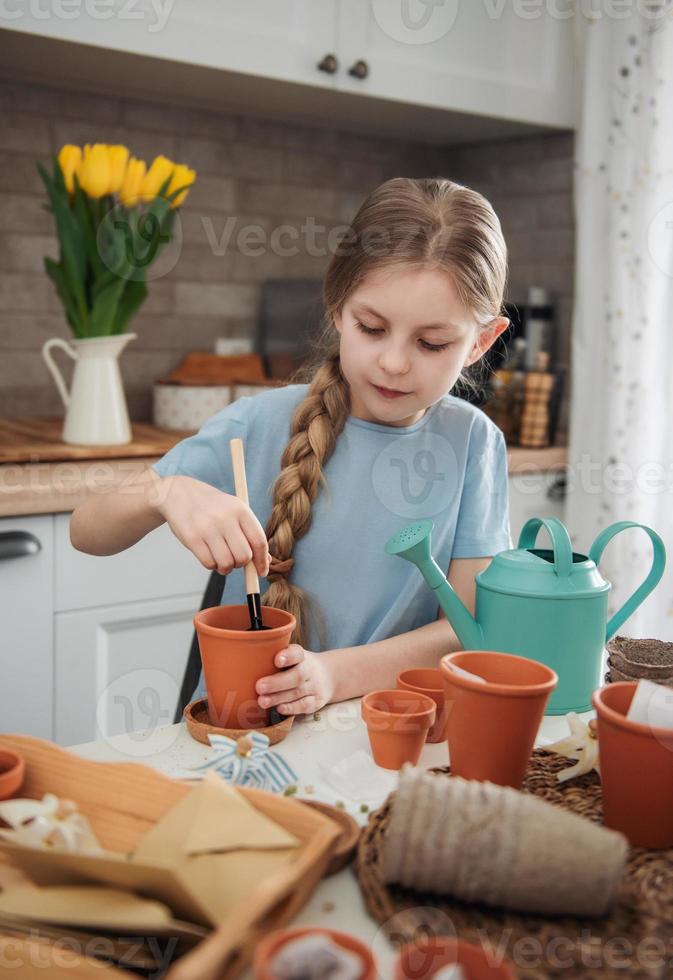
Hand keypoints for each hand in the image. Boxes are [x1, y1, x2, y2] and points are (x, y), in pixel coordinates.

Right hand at [149, 472, 268, 575]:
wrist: (179, 493)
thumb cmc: (212, 506)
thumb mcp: (234, 511)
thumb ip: (250, 534)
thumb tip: (266, 562)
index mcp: (240, 509)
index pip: (259, 541)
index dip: (262, 560)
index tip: (261, 571)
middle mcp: (225, 518)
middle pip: (244, 556)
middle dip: (242, 564)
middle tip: (235, 560)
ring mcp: (207, 528)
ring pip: (227, 563)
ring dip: (226, 568)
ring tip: (222, 559)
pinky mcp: (191, 538)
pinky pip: (209, 564)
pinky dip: (212, 565)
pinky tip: (210, 556)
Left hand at [255, 645, 334, 716]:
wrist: (328, 676)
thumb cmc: (298, 665)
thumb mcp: (292, 656)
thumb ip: (273, 657)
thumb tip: (244, 660)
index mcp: (301, 656)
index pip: (297, 653)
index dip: (287, 656)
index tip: (277, 660)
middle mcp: (310, 670)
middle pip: (296, 676)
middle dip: (277, 683)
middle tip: (259, 686)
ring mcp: (314, 686)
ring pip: (297, 692)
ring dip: (278, 697)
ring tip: (262, 701)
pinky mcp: (316, 701)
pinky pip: (305, 705)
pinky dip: (292, 708)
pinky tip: (279, 709)